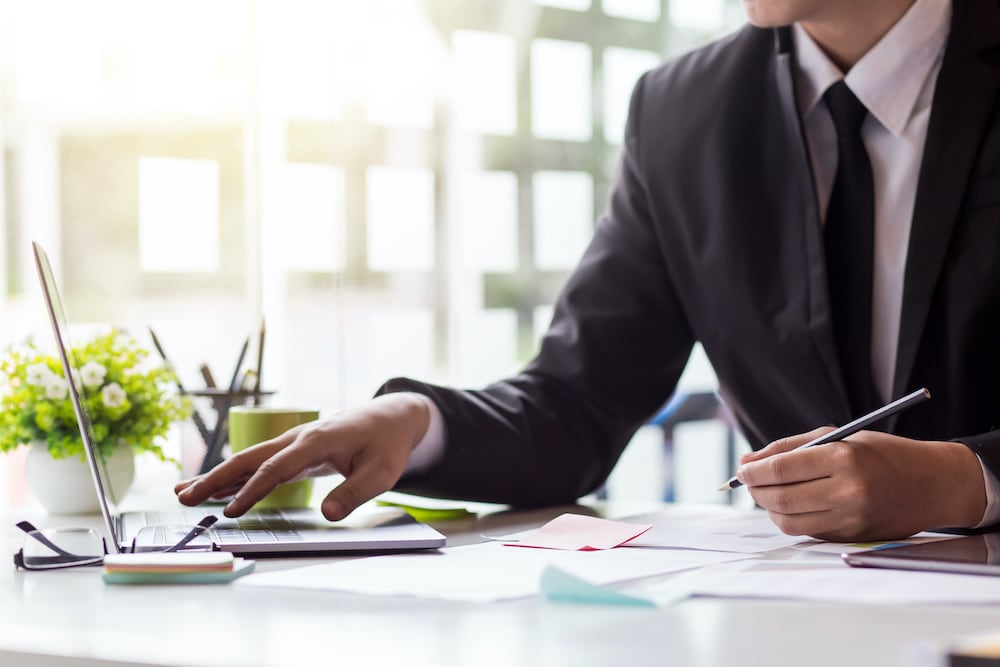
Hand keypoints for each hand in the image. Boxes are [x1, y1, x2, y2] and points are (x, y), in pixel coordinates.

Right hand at [174, 393, 430, 520]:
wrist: (391, 417)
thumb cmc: (388, 444)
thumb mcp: (382, 472)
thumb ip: (355, 492)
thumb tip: (327, 515)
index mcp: (317, 441)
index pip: (277, 467)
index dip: (253, 490)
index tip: (231, 512)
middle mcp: (298, 438)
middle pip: (249, 458)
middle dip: (215, 478)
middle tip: (183, 498)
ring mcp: (293, 442)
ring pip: (248, 459)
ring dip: (216, 476)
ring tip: (182, 493)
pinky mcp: (294, 450)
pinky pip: (259, 463)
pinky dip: (235, 476)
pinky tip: (214, 489)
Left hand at [736, 428, 986, 540]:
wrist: (933, 484)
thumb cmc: (881, 453)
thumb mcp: (838, 437)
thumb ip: (789, 448)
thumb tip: (747, 462)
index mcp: (844, 459)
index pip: (782, 469)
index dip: (754, 471)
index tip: (742, 469)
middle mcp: (848, 491)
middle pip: (781, 499)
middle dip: (756, 491)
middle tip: (749, 482)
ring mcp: (851, 519)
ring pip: (789, 521)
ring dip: (770, 508)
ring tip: (769, 493)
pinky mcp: (853, 537)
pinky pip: (808, 532)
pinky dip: (792, 518)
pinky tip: (793, 504)